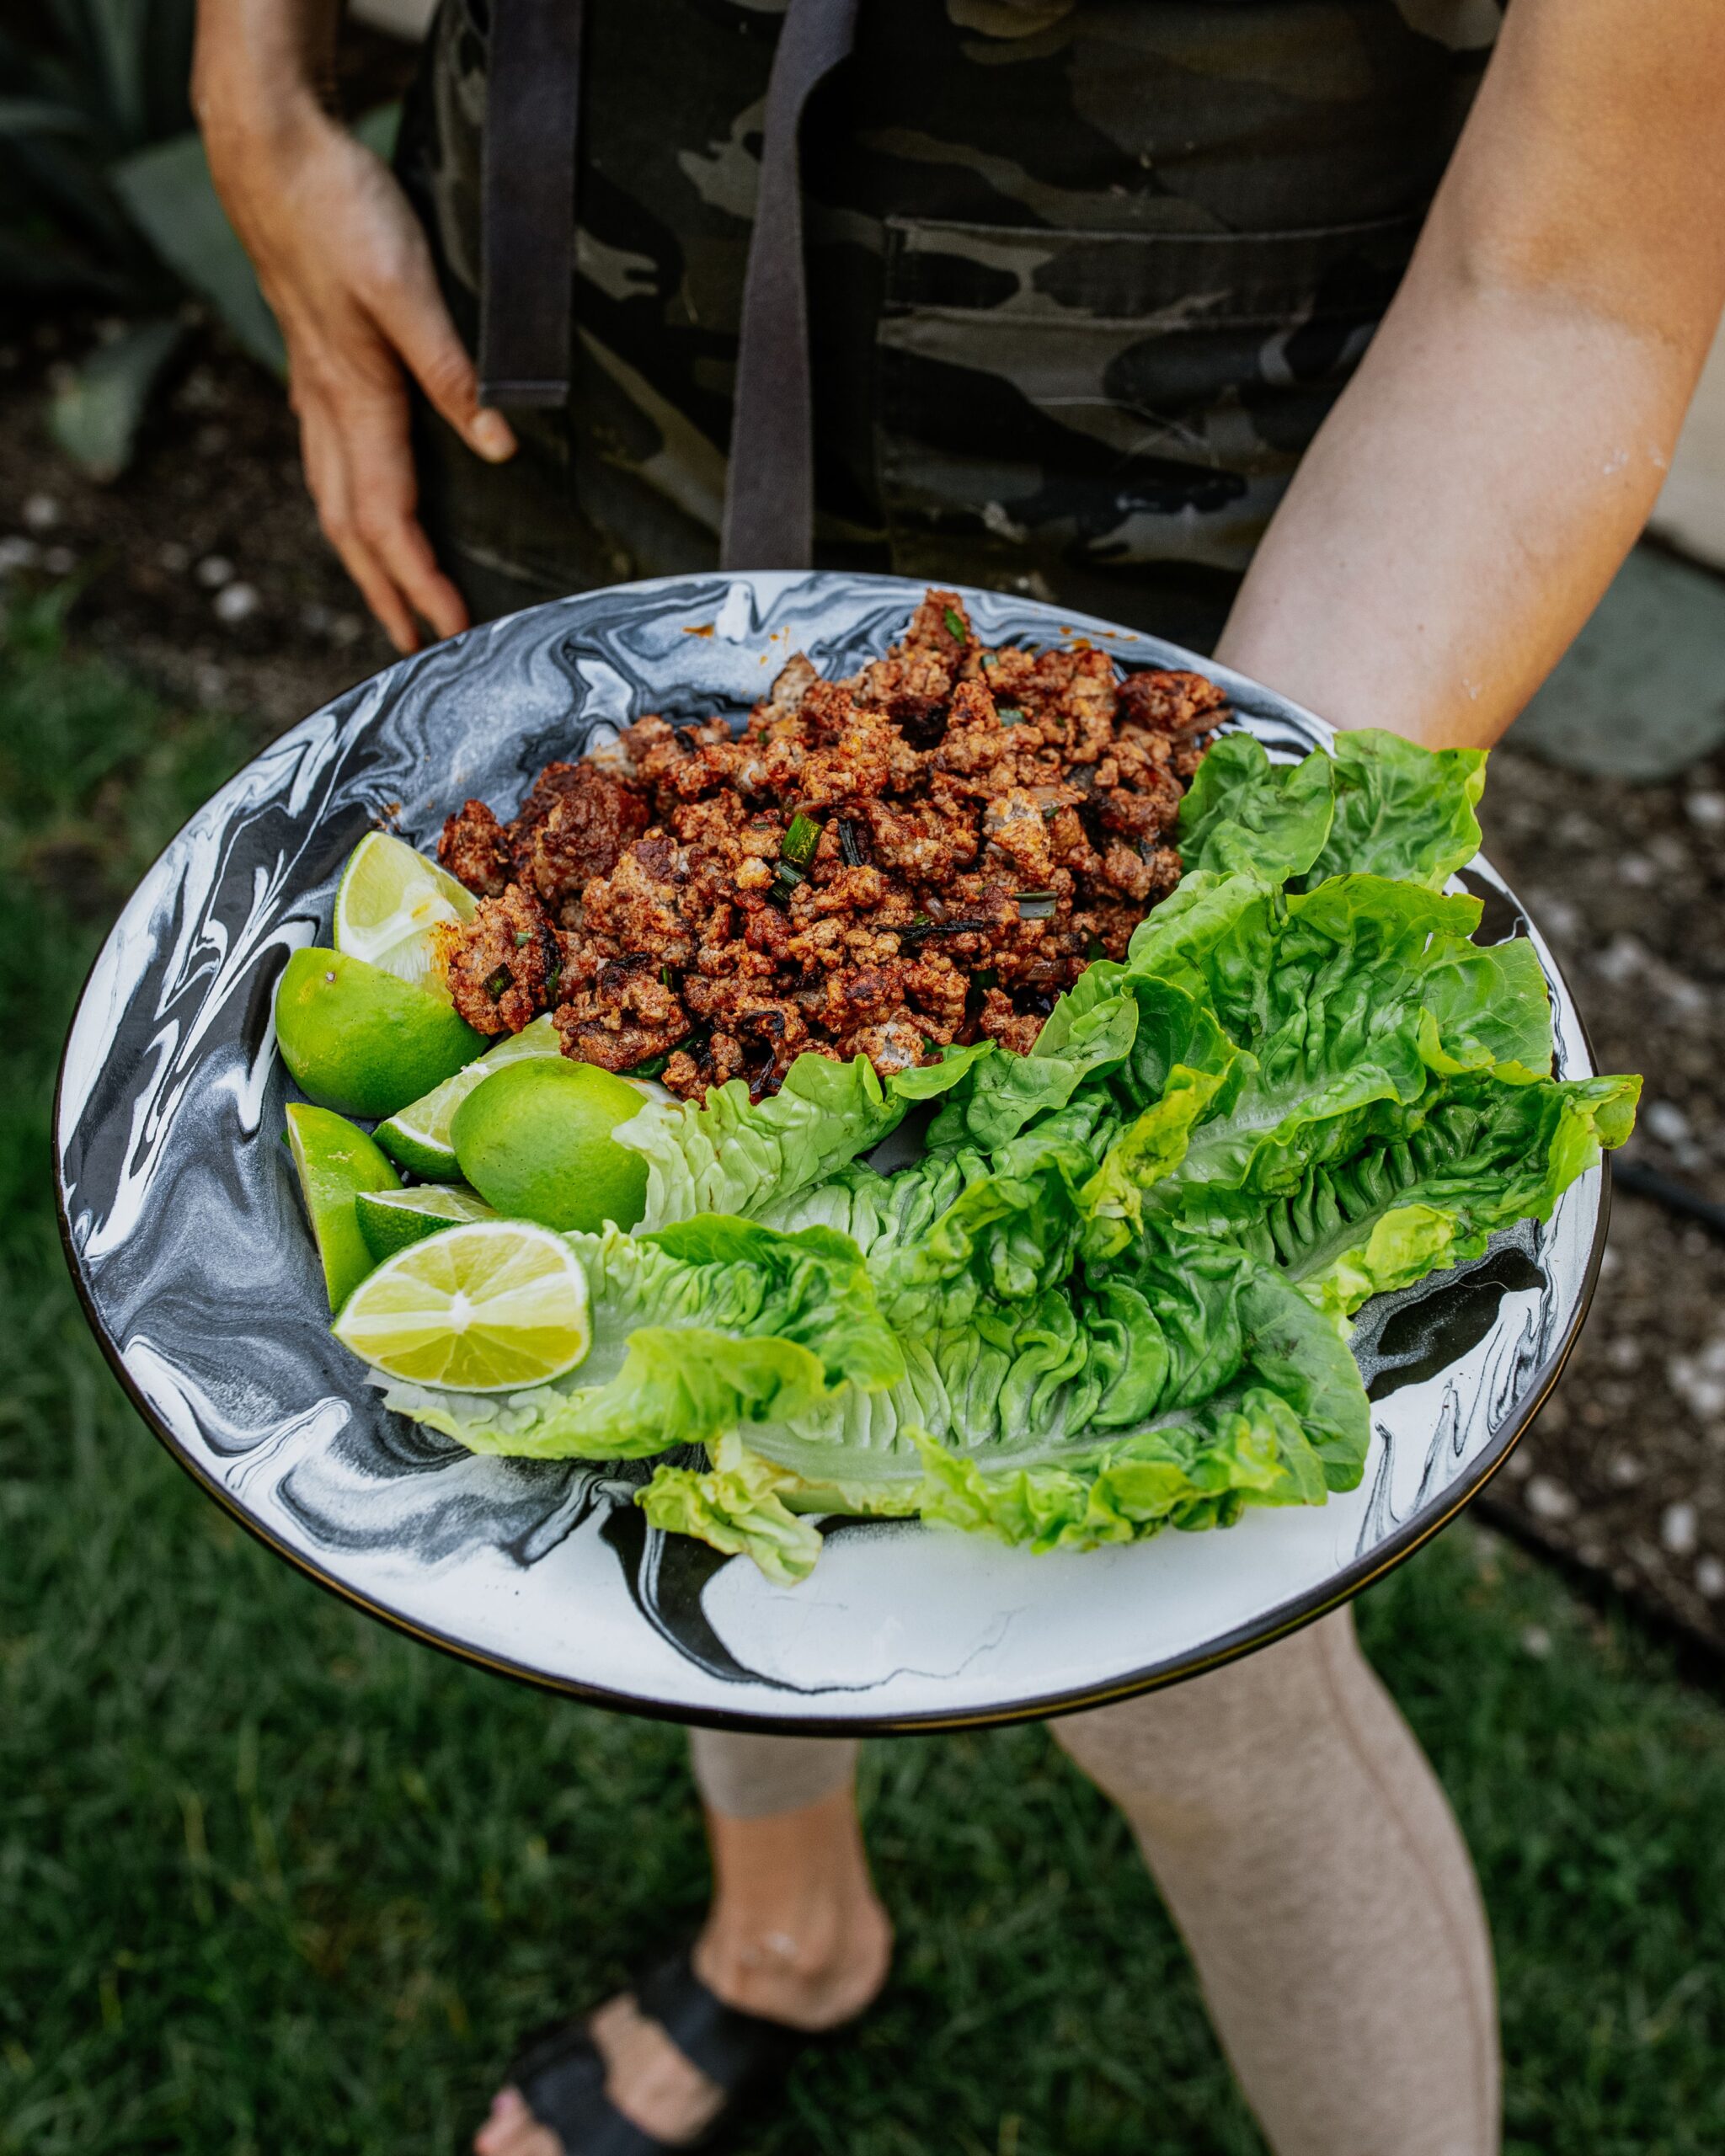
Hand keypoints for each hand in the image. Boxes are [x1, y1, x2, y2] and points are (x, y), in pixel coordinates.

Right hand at [204, 99, 516, 652]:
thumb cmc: (336, 210)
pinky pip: (328, 455)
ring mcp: (314, 385)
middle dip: (385, 589)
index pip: (388, 519)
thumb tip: (499, 448)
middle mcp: (327, 406)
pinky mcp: (314, 359)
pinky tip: (358, 497)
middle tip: (414, 642)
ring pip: (333, 494)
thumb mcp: (405, 289)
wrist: (267, 149)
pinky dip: (347, 499)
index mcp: (355, 400)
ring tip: (388, 591)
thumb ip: (454, 372)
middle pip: (352, 525)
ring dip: (362, 553)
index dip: (420, 580)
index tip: (451, 629)